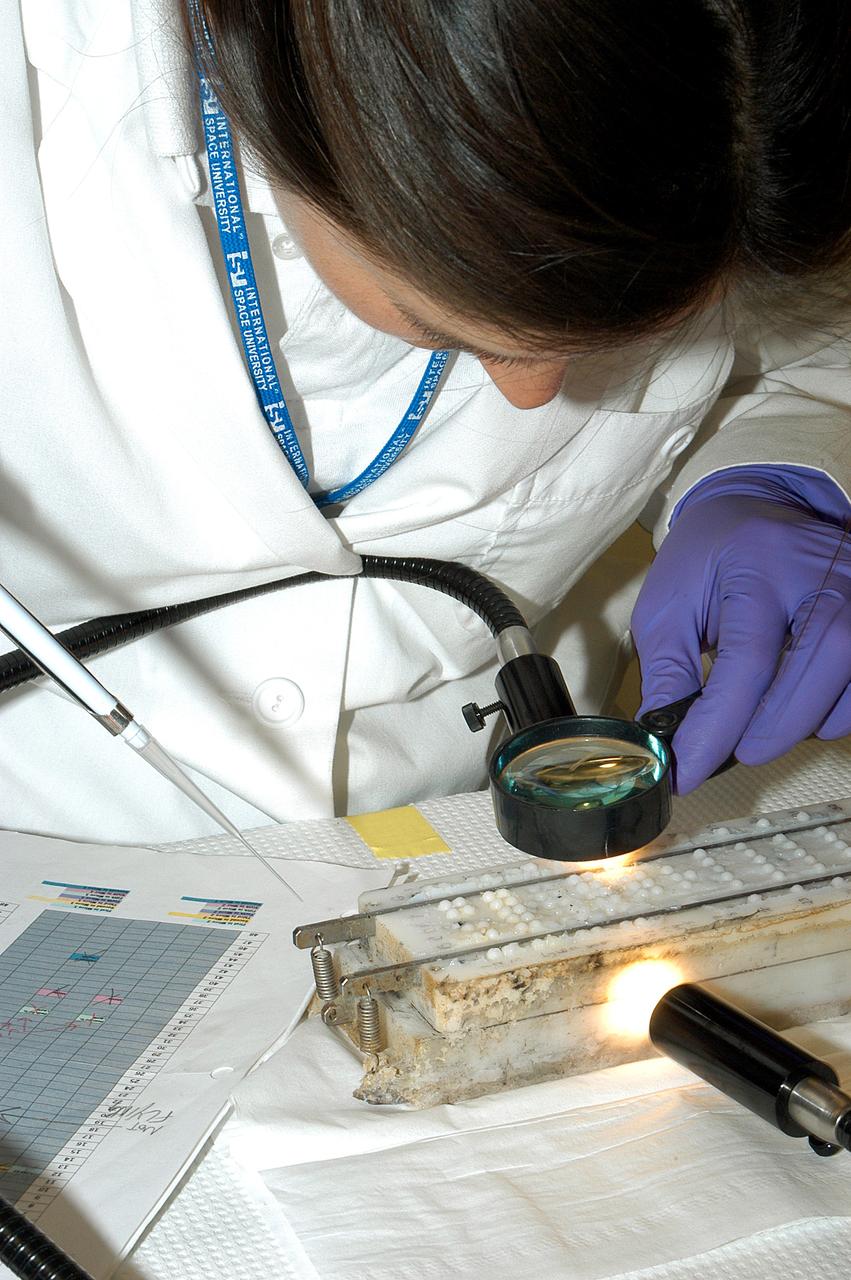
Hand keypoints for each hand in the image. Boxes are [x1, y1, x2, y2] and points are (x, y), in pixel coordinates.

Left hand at [632, 474, 850, 792]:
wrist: (754, 510)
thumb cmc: (706, 561)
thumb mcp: (667, 607)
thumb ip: (668, 673)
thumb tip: (668, 744)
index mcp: (759, 562)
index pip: (747, 658)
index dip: (717, 726)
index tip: (686, 769)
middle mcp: (823, 571)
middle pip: (818, 666)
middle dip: (772, 728)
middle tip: (733, 753)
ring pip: (848, 685)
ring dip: (800, 722)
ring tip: (757, 716)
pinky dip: (829, 712)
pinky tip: (794, 701)